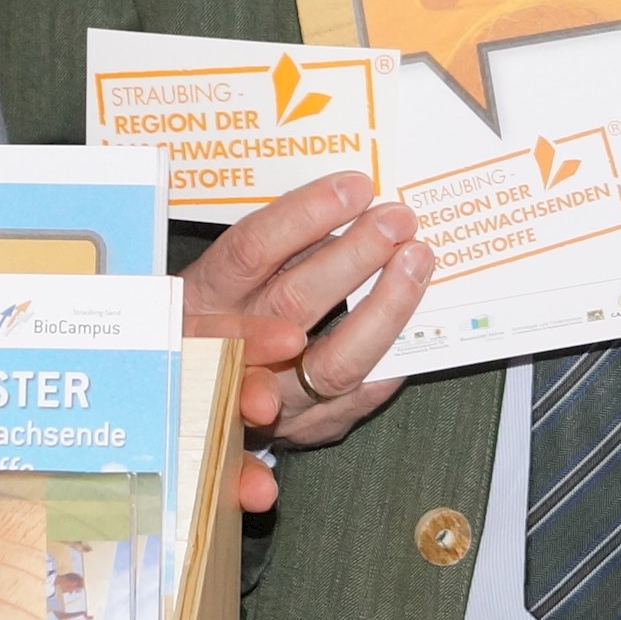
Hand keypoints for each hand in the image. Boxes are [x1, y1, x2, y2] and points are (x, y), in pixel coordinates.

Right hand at [182, 172, 437, 456]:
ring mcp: (268, 400)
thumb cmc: (225, 318)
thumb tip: (348, 198)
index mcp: (201, 299)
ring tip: (416, 264)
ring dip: (383, 310)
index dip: (304, 216)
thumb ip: (274, 248)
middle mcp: (228, 352)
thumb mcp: (228, 278)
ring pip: (332, 362)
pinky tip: (419, 324)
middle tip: (397, 221)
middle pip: (294, 302)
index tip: (355, 187)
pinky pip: (358, 397)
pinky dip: (391, 359)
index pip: (250, 251)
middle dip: (354, 258)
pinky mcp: (304, 432)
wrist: (202, 406)